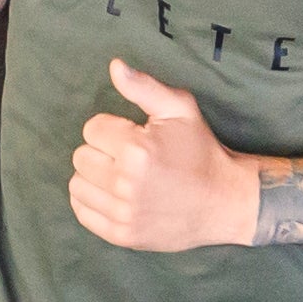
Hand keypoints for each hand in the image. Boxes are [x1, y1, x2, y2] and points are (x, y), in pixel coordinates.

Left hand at [68, 59, 256, 250]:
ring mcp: (124, 213)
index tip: (133, 136)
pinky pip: (82, 212)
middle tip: (127, 156)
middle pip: (81, 156)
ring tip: (119, 175)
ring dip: (93, 177)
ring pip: (77, 185)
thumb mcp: (180, 110)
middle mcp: (126, 183)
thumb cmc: (201, 151)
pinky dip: (91, 201)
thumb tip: (114, 66)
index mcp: (137, 149)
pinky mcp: (123, 235)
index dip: (112, 128)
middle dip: (101, 151)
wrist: (225, 201)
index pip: (92, 129)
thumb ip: (144, 87)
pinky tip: (112, 194)